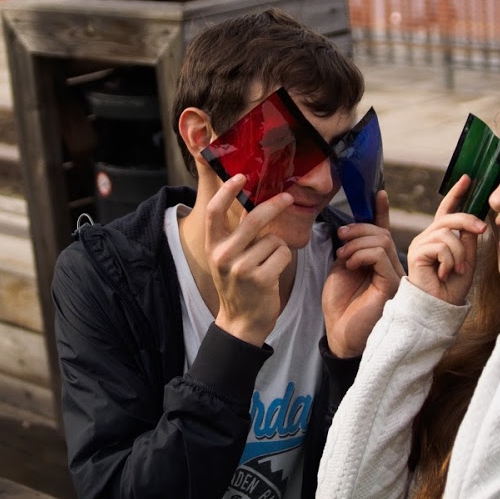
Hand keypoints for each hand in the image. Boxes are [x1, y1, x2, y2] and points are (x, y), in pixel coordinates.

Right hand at [204, 173, 296, 344]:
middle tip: (287, 197)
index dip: (226, 191)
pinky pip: (283, 254)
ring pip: (273, 239)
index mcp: (212, 246)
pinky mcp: (260, 279)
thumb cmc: (238, 285)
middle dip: (274, 205)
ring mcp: (241, 268)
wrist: (240, 323)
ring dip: (278, 248)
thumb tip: (255, 203)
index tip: (240, 176)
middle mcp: (223, 255)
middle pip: (253, 218)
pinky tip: (274, 272)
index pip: (214, 211)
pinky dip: (284, 260)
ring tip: (268, 264)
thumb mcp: (227, 258)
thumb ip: (236, 234)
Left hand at [323, 191, 402, 357]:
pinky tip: (350, 263)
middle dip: (359, 229)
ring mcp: (395, 276)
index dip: (381, 211)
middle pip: (382, 233)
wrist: (339, 332)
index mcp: (378, 262)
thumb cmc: (340, 303)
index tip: (379, 193)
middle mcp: (391, 267)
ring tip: (343, 255)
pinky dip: (362, 254)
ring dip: (357, 242)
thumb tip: (351, 230)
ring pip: (382, 241)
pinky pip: (380, 256)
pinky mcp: (392, 284)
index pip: (383, 232)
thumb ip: (350, 248)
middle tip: (341, 237)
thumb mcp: (341, 268)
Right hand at [406, 174, 486, 304]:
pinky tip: (444, 273)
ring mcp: (421, 243)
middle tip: (483, 229)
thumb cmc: (453, 287)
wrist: (440, 307)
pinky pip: (441, 246)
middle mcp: (428, 236)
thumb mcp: (467, 259)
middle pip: (450, 217)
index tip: (467, 178)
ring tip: (457, 269)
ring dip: (459, 254)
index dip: (456, 193)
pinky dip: (449, 261)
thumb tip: (474, 221)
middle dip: (469, 221)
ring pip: (448, 234)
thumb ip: (468, 239)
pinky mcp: (416, 252)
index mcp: (441, 236)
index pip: (448, 209)